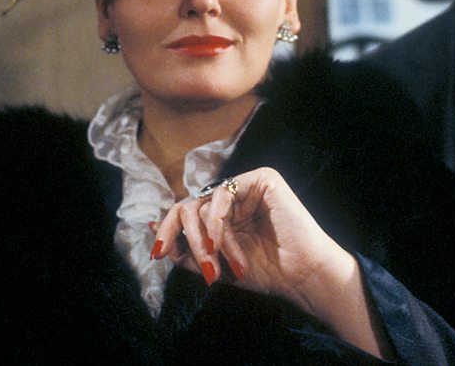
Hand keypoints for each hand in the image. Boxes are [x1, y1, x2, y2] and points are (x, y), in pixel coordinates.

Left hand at [152, 167, 388, 357]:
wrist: (302, 276)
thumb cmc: (266, 272)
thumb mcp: (216, 264)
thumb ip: (186, 248)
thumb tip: (152, 226)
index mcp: (224, 214)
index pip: (186, 213)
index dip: (167, 230)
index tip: (157, 253)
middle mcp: (234, 196)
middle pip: (189, 204)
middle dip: (185, 238)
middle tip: (190, 263)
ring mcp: (248, 185)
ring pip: (204, 204)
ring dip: (208, 240)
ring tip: (220, 265)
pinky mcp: (263, 179)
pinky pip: (223, 195)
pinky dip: (217, 223)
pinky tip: (221, 243)